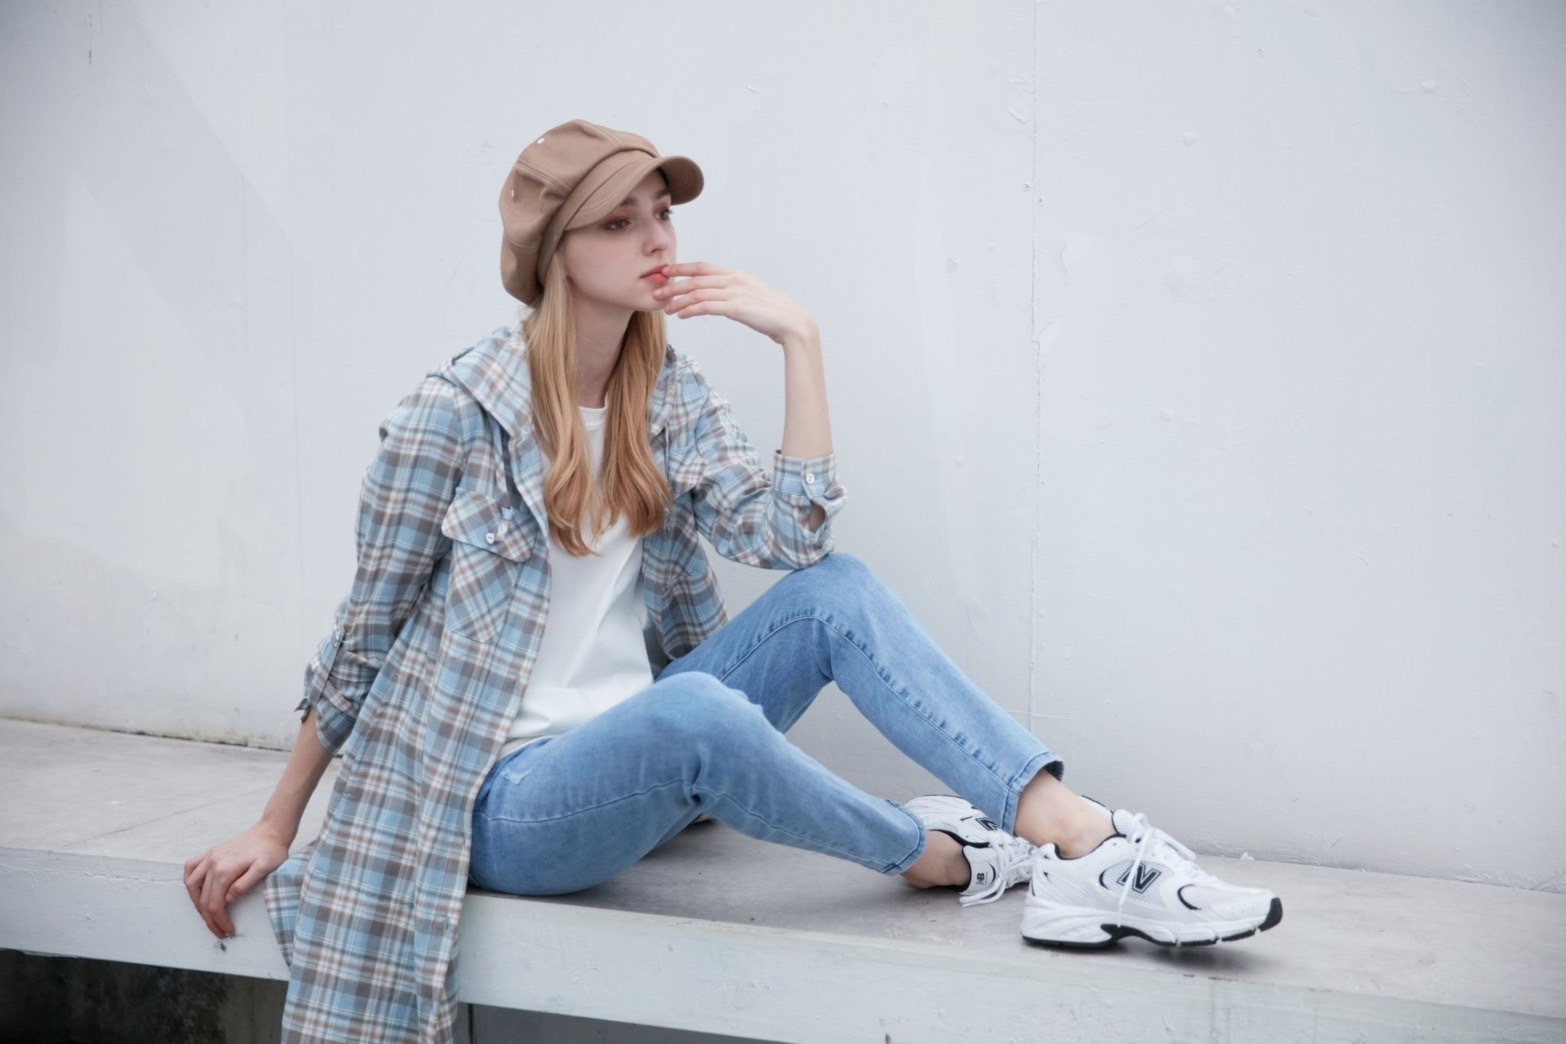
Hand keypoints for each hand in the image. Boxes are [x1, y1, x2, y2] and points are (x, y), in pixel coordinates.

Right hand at [183, 823, 290, 938]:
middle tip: (220, 931)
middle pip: (202, 899)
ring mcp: (210, 856)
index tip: (228, 931)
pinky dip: (190, 882)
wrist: (271, 831)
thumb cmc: (272, 851)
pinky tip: (197, 891)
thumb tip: (227, 899)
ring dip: (197, 903)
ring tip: (208, 916)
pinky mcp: (211, 852)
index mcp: (225, 869)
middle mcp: (213, 862)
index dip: (220, 921)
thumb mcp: (265, 869)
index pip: (215, 904)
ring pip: (191, 885)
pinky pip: (191, 868)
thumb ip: (245, 884)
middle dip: (210, 919)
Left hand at [652, 262, 818, 346]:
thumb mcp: (751, 298)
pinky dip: (691, 309)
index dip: (682, 268)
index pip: (703, 267)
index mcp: (736, 274)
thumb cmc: (772, 314)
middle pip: (696, 278)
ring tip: (665, 307)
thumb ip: (734, 294)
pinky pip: (707, 306)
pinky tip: (681, 315)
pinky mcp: (737, 308)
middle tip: (657, 290)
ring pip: (698, 292)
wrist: (792, 323)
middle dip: (674, 284)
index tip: (666, 271)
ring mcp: (736, 292)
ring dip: (679, 300)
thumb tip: (719, 299)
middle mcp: (734, 279)